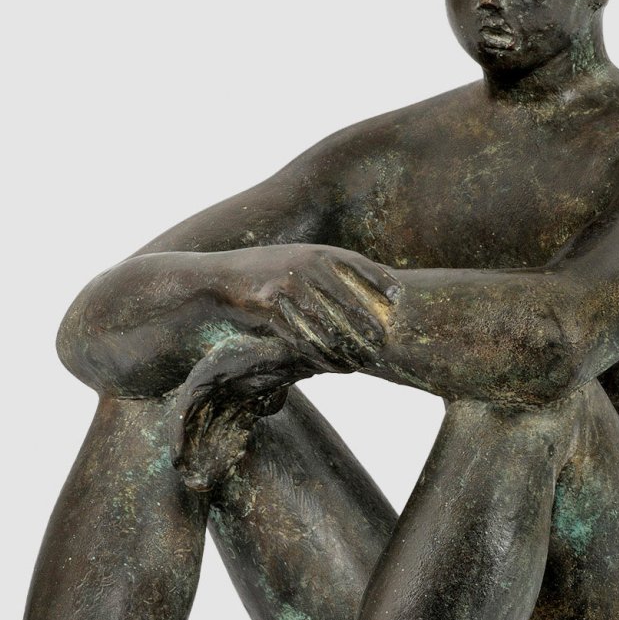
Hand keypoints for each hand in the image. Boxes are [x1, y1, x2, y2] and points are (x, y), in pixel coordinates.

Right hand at [233, 244, 399, 369]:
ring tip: (360, 363)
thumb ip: (329, 270)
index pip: (356, 263)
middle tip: (382, 344)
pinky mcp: (272, 306)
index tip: (397, 296)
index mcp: (316, 252)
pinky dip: (321, 356)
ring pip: (326, 324)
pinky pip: (303, 337)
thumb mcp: (299, 260)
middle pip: (347, 300)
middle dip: (366, 325)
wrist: (221, 278)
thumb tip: (369, 289)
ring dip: (345, 348)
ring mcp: (288, 285)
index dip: (379, 279)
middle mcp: (305, 265)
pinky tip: (334, 367)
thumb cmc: (267, 272)